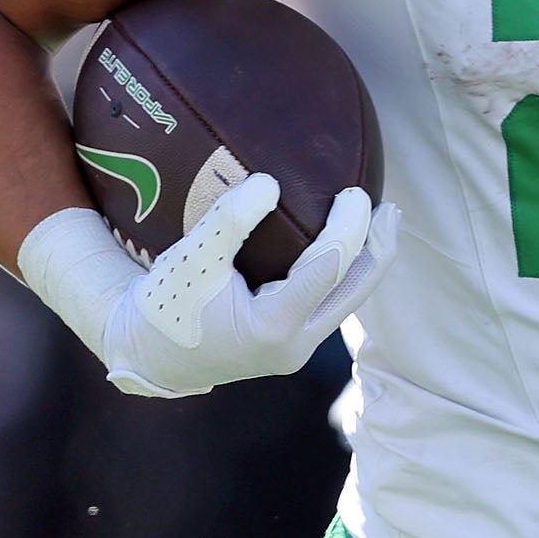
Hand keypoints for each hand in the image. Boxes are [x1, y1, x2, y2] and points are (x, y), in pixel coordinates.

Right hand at [21, 175, 397, 398]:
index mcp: (273, 327)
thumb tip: (271, 183)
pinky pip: (330, 303)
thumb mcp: (190, 259)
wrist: (148, 354)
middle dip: (377, 249)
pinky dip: (342, 273)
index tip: (354, 192)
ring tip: (382, 222)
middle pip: (354, 291)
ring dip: (364, 262)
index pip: (327, 269)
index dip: (348, 229)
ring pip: (346, 301)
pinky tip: (346, 245)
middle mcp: (295, 345)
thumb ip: (229, 221)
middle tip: (390, 208)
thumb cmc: (166, 306)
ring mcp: (297, 349)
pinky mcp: (291, 344)